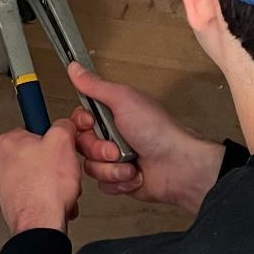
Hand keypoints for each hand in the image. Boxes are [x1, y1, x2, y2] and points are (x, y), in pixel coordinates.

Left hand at [0, 120, 82, 236]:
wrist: (41, 225)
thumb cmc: (45, 190)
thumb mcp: (63, 142)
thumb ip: (64, 125)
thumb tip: (66, 125)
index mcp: (7, 142)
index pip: (35, 129)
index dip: (54, 137)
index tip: (60, 142)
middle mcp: (1, 162)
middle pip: (38, 153)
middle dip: (55, 162)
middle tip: (62, 168)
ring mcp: (5, 184)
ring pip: (40, 174)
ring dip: (55, 180)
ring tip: (60, 186)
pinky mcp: (14, 202)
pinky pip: (37, 192)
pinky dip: (49, 195)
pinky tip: (55, 199)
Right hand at [67, 61, 224, 215]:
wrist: (177, 166)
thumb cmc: (158, 131)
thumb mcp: (123, 100)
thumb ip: (96, 86)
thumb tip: (76, 68)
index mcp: (112, 114)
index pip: (79, 120)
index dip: (81, 125)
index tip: (91, 123)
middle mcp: (112, 136)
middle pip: (82, 146)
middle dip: (99, 149)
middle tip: (116, 147)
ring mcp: (116, 159)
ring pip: (91, 168)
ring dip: (112, 168)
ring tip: (130, 162)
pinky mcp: (120, 180)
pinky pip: (103, 184)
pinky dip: (119, 181)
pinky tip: (134, 174)